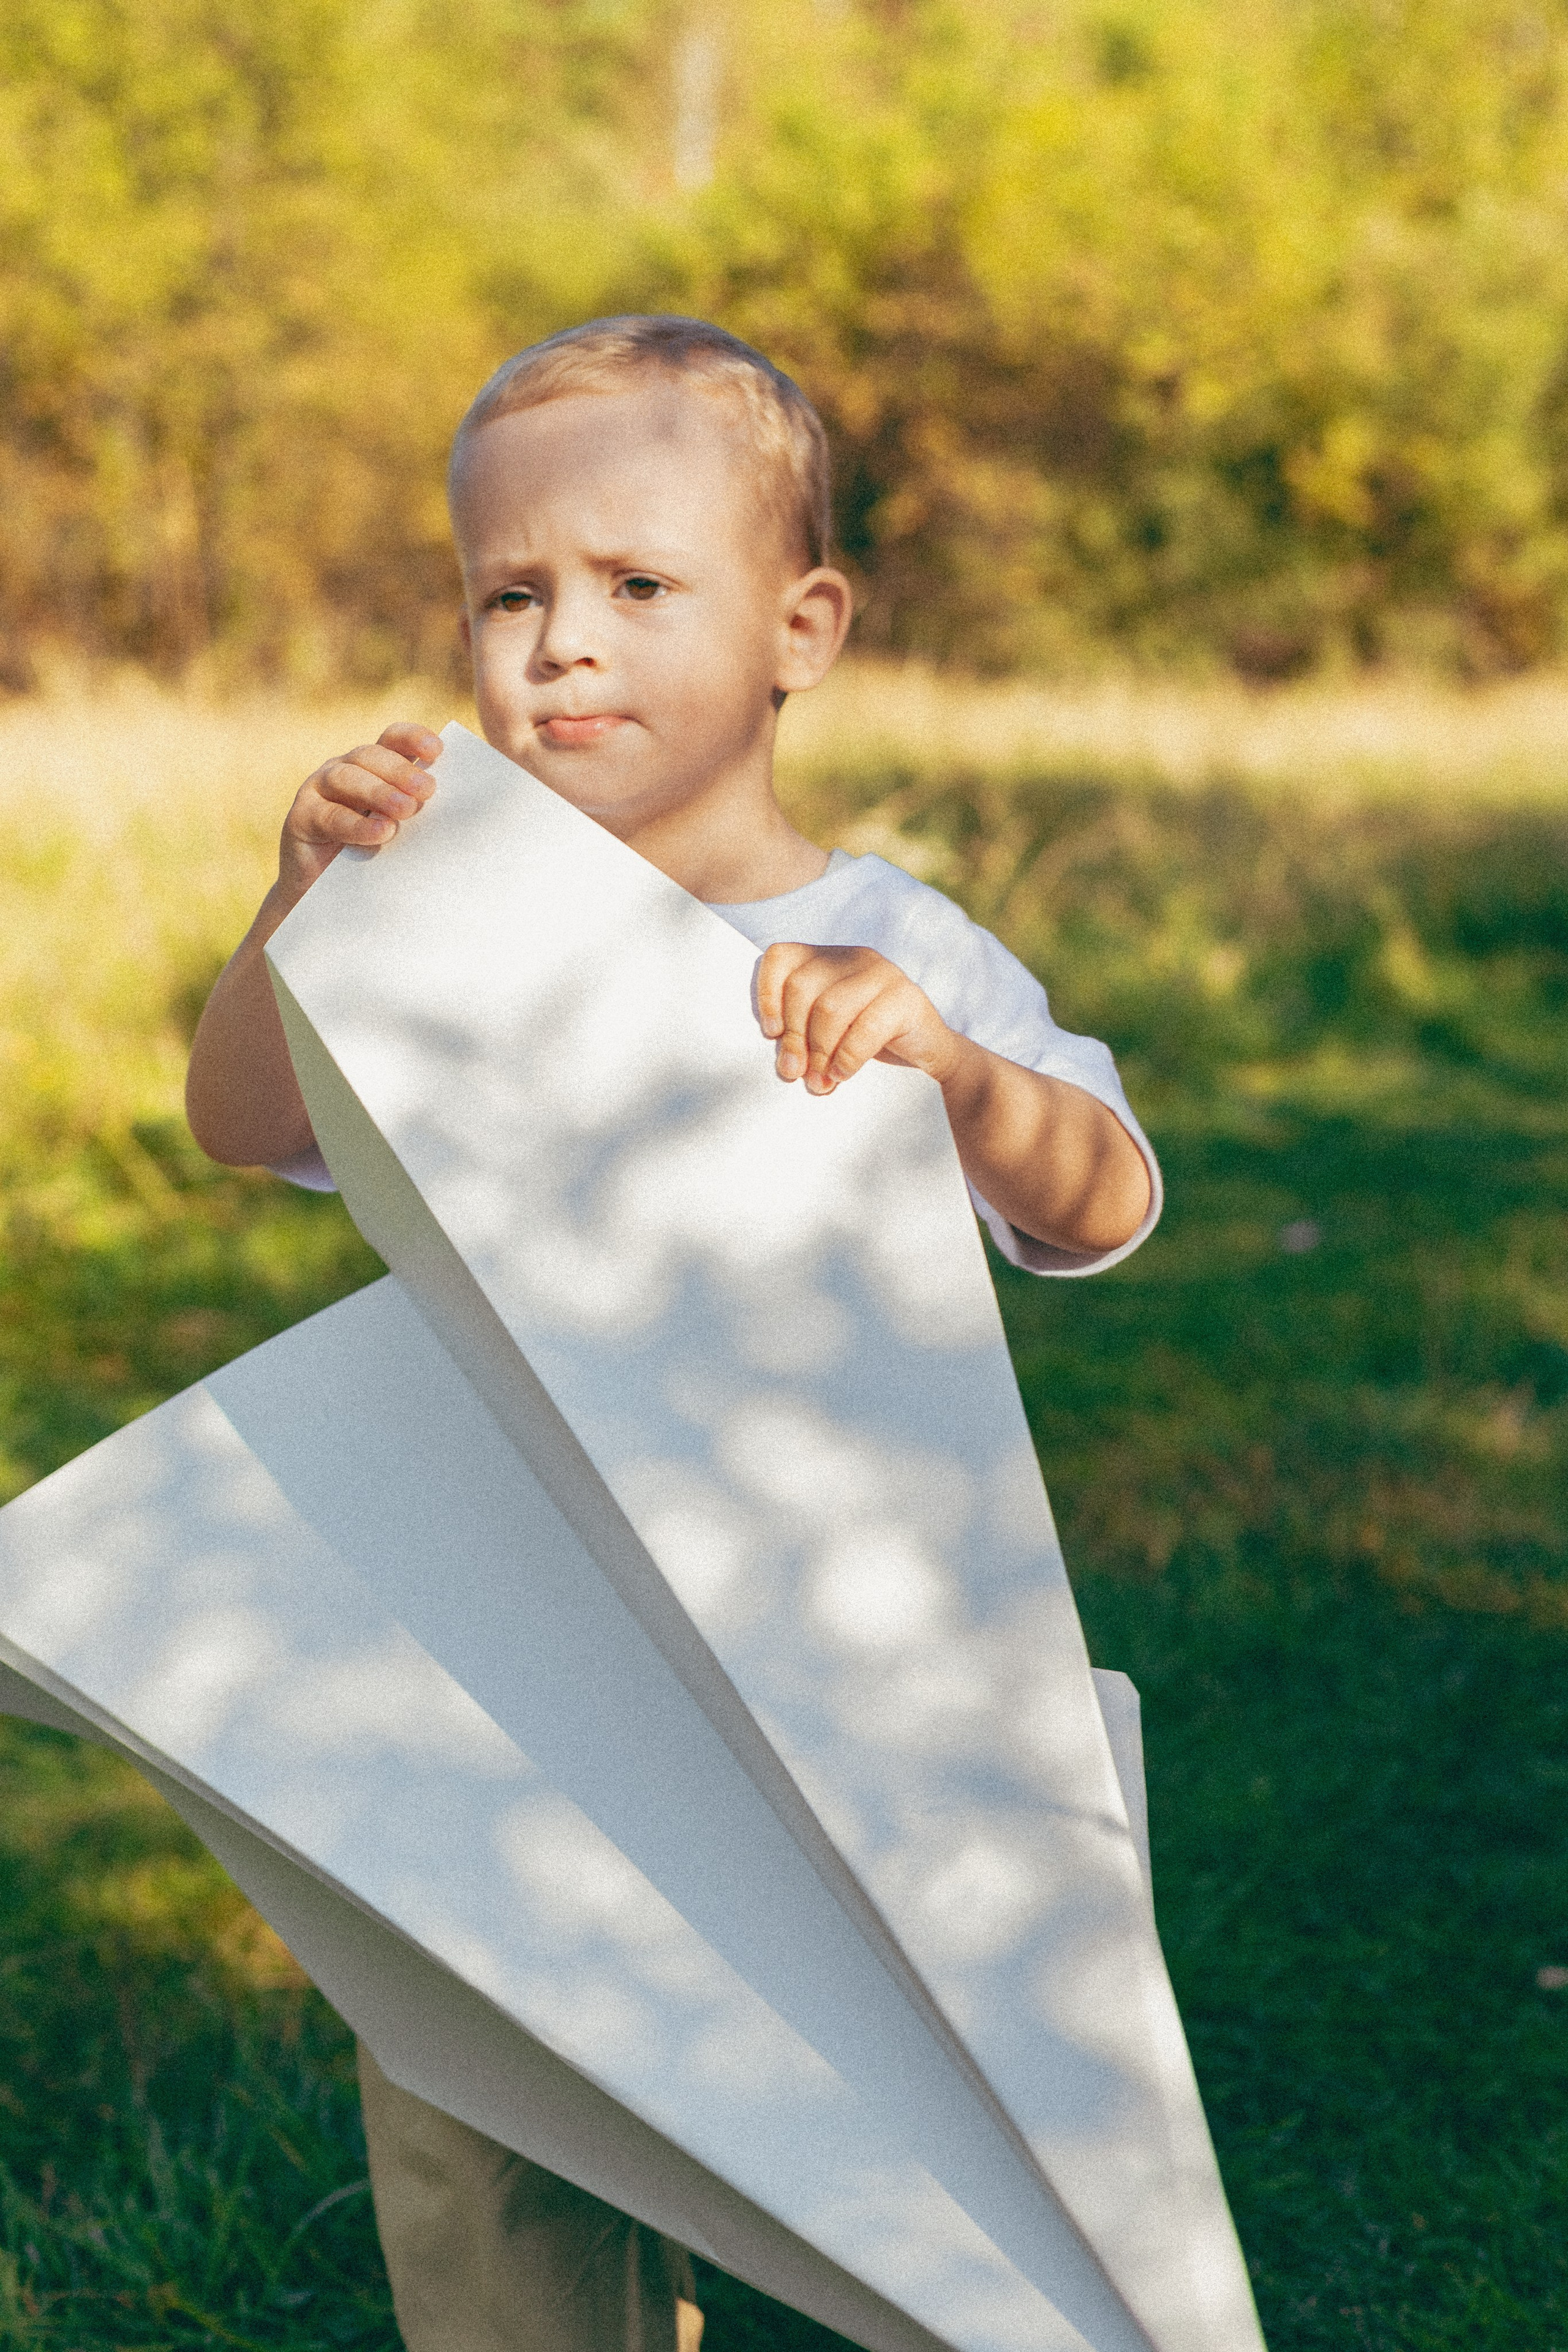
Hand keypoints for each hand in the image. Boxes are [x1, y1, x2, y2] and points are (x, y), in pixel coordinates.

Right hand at [278, 722, 441, 904]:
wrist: (325, 897)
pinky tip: (381, 833)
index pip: (392, 740)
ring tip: (406, 810)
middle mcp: (344, 771)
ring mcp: (319, 790)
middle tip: (428, 790)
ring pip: (347, 778)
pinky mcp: (302, 817)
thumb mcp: (398, 831)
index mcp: (372, 768)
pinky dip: (357, 824)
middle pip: (370, 755)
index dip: (412, 739)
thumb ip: (417, 813)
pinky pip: (330, 816)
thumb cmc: (372, 859)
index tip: (437, 750)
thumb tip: (459, 810)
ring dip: (379, 791)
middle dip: (400, 770)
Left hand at [755, 943, 958, 1094]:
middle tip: (795, 1073)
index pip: (781, 957)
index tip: (772, 1034)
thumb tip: (785, 1062)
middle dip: (794, 1037)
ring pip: (829, 1008)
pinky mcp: (907, 998)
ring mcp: (883, 973)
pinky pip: (865, 1029)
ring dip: (819, 1052)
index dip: (767, 995)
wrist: (929, 1059)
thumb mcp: (826, 1035)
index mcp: (828, 958)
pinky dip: (847, 1058)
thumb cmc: (867, 1047)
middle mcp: (854, 957)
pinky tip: (842, 1075)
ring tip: (820, 1081)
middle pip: (802, 988)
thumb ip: (801, 1035)